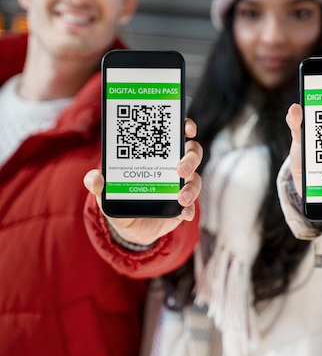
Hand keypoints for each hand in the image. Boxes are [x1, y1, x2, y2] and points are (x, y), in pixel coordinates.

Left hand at [83, 118, 202, 244]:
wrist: (128, 229)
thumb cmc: (120, 200)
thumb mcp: (106, 192)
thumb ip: (99, 184)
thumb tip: (93, 179)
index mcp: (156, 154)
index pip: (175, 133)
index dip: (185, 126)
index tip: (187, 128)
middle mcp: (172, 166)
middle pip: (192, 153)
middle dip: (190, 158)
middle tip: (180, 169)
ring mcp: (179, 186)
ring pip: (195, 179)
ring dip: (191, 187)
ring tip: (181, 197)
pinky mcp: (182, 207)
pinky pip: (192, 206)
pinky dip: (190, 209)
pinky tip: (184, 213)